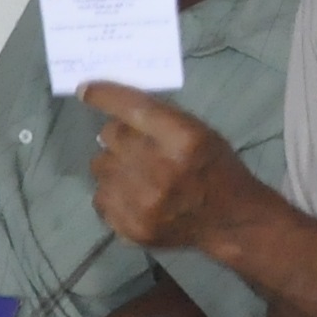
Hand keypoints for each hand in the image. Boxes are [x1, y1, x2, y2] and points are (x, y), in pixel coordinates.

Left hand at [84, 85, 259, 249]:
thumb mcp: (199, 131)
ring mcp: (143, 201)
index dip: (105, 96)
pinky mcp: (131, 226)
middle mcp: (160, 168)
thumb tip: (113, 107)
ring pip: (100, 166)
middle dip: (119, 137)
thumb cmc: (214, 167)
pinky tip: (131, 195)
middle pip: (110, 136)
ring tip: (135, 174)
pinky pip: (99, 197)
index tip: (86, 90)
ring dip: (113, 165)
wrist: (230, 220)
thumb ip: (160, 118)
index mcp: (183, 139)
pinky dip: (111, 193)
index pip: (133, 108)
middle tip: (135, 147)